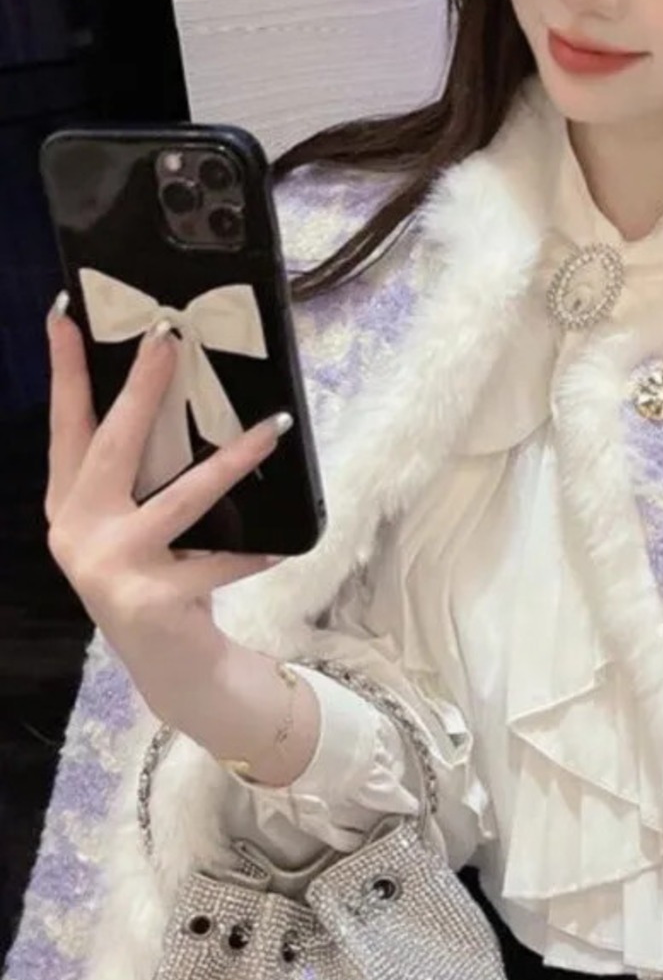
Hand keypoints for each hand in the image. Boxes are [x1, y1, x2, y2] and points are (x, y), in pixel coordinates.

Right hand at [43, 296, 288, 707]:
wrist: (169, 667)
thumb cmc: (159, 580)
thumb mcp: (135, 525)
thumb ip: (138, 477)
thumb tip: (178, 397)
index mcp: (69, 505)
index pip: (66, 425)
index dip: (64, 369)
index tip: (66, 311)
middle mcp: (78, 532)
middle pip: (113, 444)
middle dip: (142, 387)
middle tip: (169, 337)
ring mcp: (109, 567)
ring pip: (181, 498)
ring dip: (232, 461)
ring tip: (270, 426)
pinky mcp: (150, 598)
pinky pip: (217, 561)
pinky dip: (251, 553)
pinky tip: (281, 546)